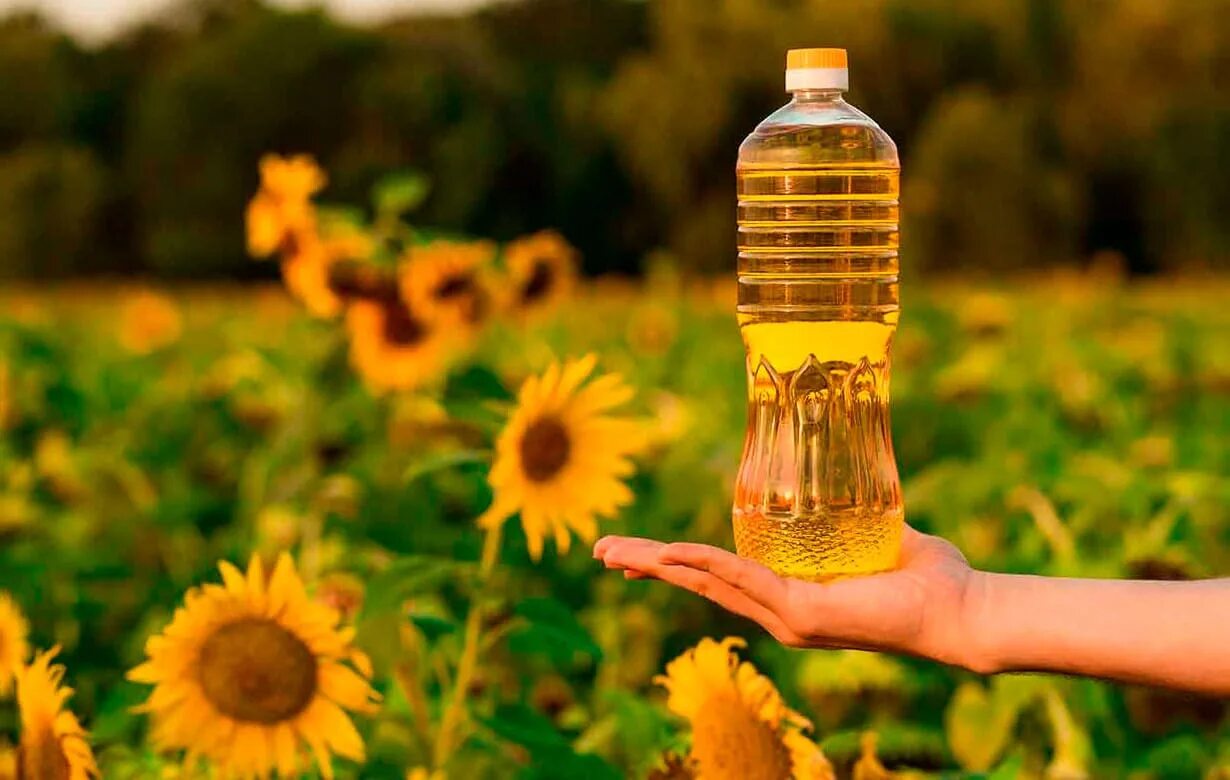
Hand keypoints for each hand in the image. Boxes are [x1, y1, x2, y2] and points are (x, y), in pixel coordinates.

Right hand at [594, 526, 986, 669]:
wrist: (958, 607)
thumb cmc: (926, 576)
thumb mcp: (875, 535)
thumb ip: (854, 517)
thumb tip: (851, 478)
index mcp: (790, 595)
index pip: (720, 577)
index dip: (677, 562)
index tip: (640, 550)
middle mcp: (780, 612)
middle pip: (698, 583)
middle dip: (647, 566)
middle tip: (601, 551)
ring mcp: (786, 617)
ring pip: (707, 582)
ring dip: (659, 565)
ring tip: (615, 553)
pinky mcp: (800, 614)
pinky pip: (741, 580)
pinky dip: (704, 564)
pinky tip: (672, 553)